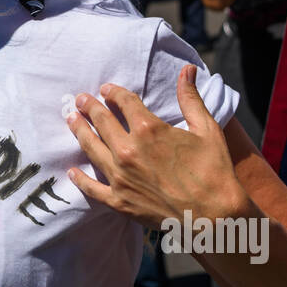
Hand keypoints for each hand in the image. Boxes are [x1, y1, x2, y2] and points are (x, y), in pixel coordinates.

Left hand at [65, 65, 243, 229]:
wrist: (215, 217)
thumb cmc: (214, 171)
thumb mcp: (206, 129)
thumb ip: (190, 98)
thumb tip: (187, 69)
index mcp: (149, 129)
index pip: (124, 102)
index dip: (114, 93)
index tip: (107, 89)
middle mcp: (129, 150)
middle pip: (102, 122)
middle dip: (90, 107)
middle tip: (80, 99)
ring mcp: (121, 177)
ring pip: (91, 148)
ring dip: (79, 131)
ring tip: (71, 119)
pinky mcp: (119, 201)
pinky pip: (92, 188)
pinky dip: (80, 179)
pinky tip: (72, 171)